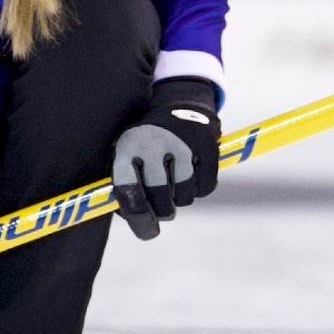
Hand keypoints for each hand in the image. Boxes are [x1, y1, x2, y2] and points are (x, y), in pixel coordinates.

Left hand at [111, 77, 220, 239]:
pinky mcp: (207, 145)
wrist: (180, 104)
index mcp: (127, 146)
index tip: (147, 228)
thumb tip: (138, 222)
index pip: (127, 187)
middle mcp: (153, 142)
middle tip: (164, 212)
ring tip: (176, 185)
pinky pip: (205, 187)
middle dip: (163, 212)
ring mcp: (182, 143)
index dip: (136, 214)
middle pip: (159, 197)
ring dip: (181, 199)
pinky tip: (193, 175)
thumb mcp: (128, 154)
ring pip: (184, 196)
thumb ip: (126, 187)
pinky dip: (200, 190)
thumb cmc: (147, 142)